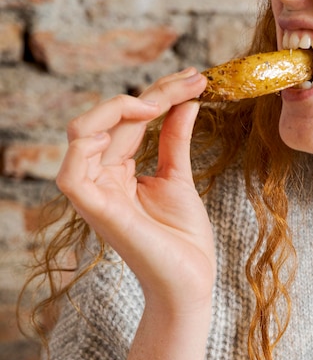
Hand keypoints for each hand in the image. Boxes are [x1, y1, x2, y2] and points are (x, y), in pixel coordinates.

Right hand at [56, 68, 214, 313]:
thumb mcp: (179, 175)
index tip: (195, 78)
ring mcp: (97, 193)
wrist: (192, 281)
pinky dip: (86, 146)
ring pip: (82, 134)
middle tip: (192, 80)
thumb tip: (186, 100)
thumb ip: (174, 137)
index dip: (160, 93)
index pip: (129, 119)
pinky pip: (71, 174)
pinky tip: (119, 127)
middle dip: (153, 92)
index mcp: (118, 169)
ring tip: (160, 102)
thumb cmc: (184, 237)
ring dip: (118, 108)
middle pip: (110, 118)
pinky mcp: (97, 211)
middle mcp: (102, 177)